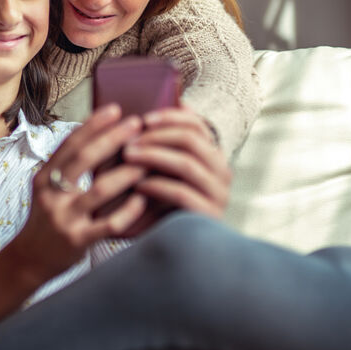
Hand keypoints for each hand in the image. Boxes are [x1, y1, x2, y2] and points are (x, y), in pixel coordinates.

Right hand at [8, 104, 148, 280]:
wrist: (29, 261)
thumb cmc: (47, 219)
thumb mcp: (48, 190)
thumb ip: (68, 167)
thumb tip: (100, 135)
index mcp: (44, 178)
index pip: (69, 144)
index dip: (92, 125)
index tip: (115, 109)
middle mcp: (51, 195)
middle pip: (84, 159)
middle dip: (112, 138)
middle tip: (136, 124)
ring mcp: (64, 218)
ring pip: (100, 190)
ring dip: (127, 173)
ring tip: (147, 161)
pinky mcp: (78, 241)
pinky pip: (109, 223)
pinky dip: (129, 210)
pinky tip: (143, 198)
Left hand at [122, 107, 231, 222]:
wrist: (174, 247)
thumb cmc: (162, 202)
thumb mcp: (163, 169)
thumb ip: (164, 142)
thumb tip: (175, 102)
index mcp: (213, 155)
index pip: (198, 125)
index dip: (170, 116)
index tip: (143, 118)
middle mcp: (222, 172)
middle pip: (192, 140)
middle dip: (157, 136)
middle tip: (129, 140)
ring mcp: (219, 194)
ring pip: (187, 164)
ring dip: (153, 156)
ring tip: (128, 156)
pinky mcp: (208, 215)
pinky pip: (181, 193)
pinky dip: (157, 185)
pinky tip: (138, 184)